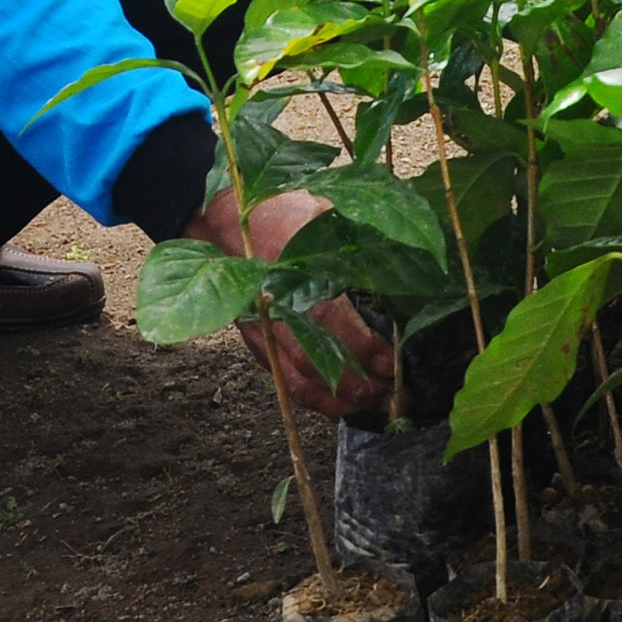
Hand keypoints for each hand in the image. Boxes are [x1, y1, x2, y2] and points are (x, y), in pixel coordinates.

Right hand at [189, 184, 395, 421]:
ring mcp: (264, 335)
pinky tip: (336, 404)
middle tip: (399, 399)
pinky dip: (312, 398)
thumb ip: (356, 239)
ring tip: (375, 409)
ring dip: (341, 403)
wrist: (219, 219)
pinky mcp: (254, 341)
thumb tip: (402, 253)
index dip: (374, 355)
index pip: (344, 334)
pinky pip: (284, 381)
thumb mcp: (323, 214)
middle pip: (325, 368)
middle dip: (365, 389)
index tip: (399, 364)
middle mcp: (281, 319)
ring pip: (302, 383)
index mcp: (299, 287)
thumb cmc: (274, 212)